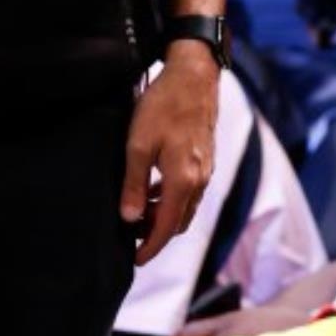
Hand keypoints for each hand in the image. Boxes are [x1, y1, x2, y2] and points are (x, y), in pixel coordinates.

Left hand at [121, 51, 219, 266]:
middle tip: (132, 239)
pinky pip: (190, 190)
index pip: (167, 227)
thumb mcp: (137, 145)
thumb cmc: (163, 106)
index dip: (151, 247)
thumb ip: (134, 184)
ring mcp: (205, 169)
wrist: (193, 75)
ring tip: (138, 216)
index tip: (136, 261)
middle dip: (157, 235)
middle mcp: (199, 180)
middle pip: (179, 222)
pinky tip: (153, 190)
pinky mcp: (205, 158)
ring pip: (185, 207)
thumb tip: (130, 218)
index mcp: (183, 180)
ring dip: (164, 216)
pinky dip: (172, 199)